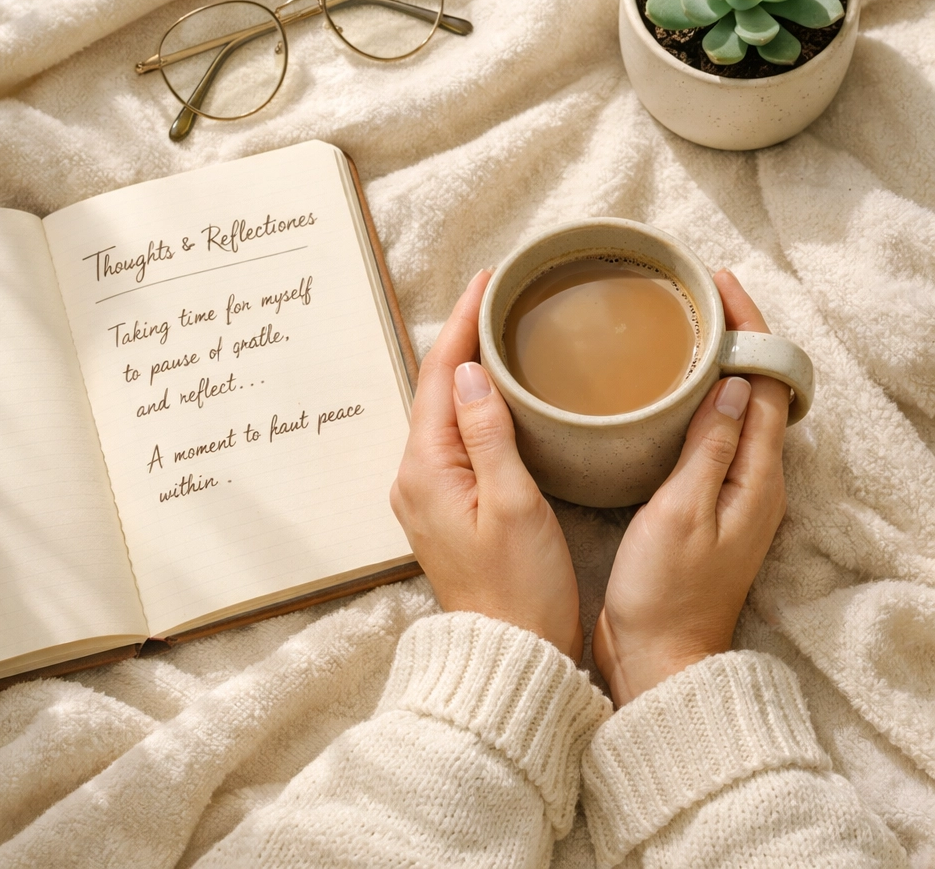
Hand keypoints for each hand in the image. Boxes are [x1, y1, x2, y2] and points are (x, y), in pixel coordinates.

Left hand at [390, 269, 582, 661]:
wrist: (509, 653)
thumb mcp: (514, 505)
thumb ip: (489, 434)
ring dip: (465, 369)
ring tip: (497, 329)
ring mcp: (427, 493)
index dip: (462, 326)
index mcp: (426, 471)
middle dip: (462, 339)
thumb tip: (470, 372)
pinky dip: (471, 405)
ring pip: (443, 413)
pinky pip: (452, 439)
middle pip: (434, 390)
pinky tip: (493, 392)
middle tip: (497, 296)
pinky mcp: (445, 507)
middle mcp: (415, 477)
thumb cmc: (521, 588)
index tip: (487, 283)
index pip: (438, 379)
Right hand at [593, 269, 789, 704]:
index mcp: (757, 478)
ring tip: (680, 332)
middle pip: (760, 392)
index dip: (750, 331)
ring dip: (718, 368)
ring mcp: (730, 492)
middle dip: (737, 340)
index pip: (770, 385)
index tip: (718, 288)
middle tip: (695, 300)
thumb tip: (736, 383)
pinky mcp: (703, 503)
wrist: (657, 656)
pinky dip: (699, 402)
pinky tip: (665, 394)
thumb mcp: (683, 510)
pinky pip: (713, 436)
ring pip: (737, 411)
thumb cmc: (665, 590)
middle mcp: (754, 480)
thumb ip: (711, 446)